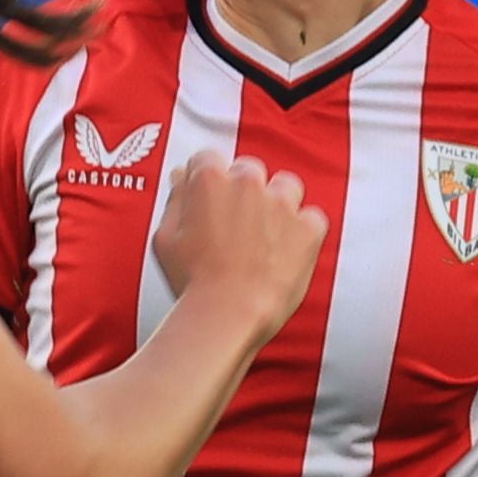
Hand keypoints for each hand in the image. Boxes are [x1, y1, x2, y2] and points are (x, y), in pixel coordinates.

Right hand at [148, 149, 323, 341]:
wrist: (227, 316)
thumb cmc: (191, 282)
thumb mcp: (164, 238)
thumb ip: (176, 200)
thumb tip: (183, 177)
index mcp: (209, 179)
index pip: (209, 159)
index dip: (207, 182)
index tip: (209, 203)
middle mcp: (248, 182)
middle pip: (248, 171)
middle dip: (243, 192)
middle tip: (235, 228)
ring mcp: (282, 204)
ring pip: (285, 187)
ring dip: (277, 204)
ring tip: (265, 236)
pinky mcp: (308, 228)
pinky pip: (312, 218)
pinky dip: (303, 232)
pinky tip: (286, 252)